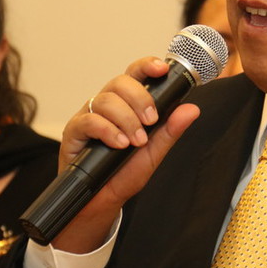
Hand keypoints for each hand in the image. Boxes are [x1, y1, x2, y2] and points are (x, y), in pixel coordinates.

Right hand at [52, 57, 200, 252]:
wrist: (102, 202)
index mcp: (127, 104)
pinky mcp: (74, 131)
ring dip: (126, 119)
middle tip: (151, 121)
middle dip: (140, 99)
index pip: (135, 75)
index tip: (162, 68)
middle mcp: (107, 105)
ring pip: (105, 99)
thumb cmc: (124, 174)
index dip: (147, 66)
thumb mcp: (154, 152)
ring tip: (135, 141)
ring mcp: (89, 116)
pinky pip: (89, 120)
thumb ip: (171, 130)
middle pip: (120, 82)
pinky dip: (108, 130)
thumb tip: (192, 110)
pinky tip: (119, 144)